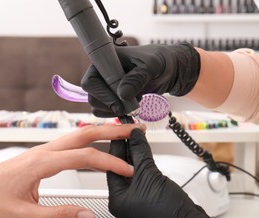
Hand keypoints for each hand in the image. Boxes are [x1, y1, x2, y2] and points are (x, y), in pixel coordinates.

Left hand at [0, 124, 144, 217]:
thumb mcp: (25, 216)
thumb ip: (59, 216)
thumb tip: (87, 215)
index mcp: (41, 163)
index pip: (84, 157)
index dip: (109, 163)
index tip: (126, 170)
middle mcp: (43, 152)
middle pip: (84, 133)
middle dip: (112, 130)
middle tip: (133, 129)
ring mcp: (42, 151)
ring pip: (77, 135)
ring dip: (101, 132)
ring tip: (120, 133)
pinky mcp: (40, 155)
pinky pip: (69, 142)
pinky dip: (88, 140)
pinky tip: (95, 144)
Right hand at [81, 42, 199, 116]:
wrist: (167, 70)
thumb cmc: (158, 61)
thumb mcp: (151, 66)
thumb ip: (137, 79)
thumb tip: (122, 95)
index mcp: (105, 61)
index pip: (90, 81)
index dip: (101, 94)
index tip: (119, 103)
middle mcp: (101, 74)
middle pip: (92, 97)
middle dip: (110, 105)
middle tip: (131, 107)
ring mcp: (106, 88)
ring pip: (98, 107)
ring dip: (115, 111)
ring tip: (135, 103)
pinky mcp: (113, 99)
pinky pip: (107, 112)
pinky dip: (119, 115)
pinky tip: (133, 108)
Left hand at [107, 129, 248, 217]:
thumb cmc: (169, 211)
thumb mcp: (150, 174)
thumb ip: (140, 152)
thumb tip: (134, 137)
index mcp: (117, 200)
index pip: (112, 167)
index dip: (117, 147)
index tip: (121, 132)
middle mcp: (124, 203)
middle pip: (121, 170)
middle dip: (127, 151)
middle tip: (129, 133)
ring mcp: (136, 203)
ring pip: (132, 174)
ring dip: (135, 157)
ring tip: (137, 140)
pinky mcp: (148, 201)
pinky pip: (142, 179)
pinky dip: (143, 167)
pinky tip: (145, 155)